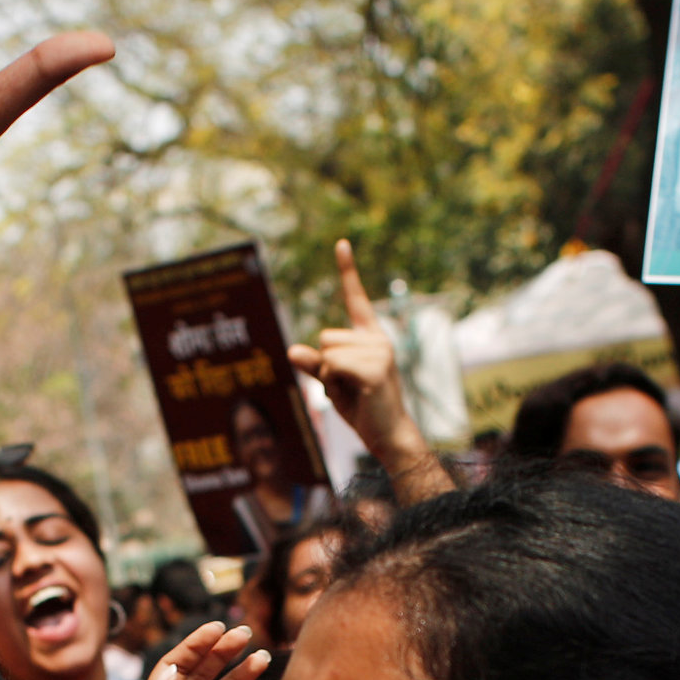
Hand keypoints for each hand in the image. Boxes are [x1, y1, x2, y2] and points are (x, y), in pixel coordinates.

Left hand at [286, 240, 424, 464]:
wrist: (388, 437)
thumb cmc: (363, 409)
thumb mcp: (331, 383)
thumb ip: (313, 365)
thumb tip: (291, 350)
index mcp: (370, 337)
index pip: (355, 299)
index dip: (347, 270)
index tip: (341, 243)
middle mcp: (378, 338)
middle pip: (325, 337)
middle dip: (326, 365)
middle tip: (350, 386)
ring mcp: (380, 351)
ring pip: (327, 352)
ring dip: (331, 377)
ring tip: (355, 391)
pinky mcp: (376, 368)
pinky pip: (332, 366)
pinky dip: (335, 383)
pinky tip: (358, 394)